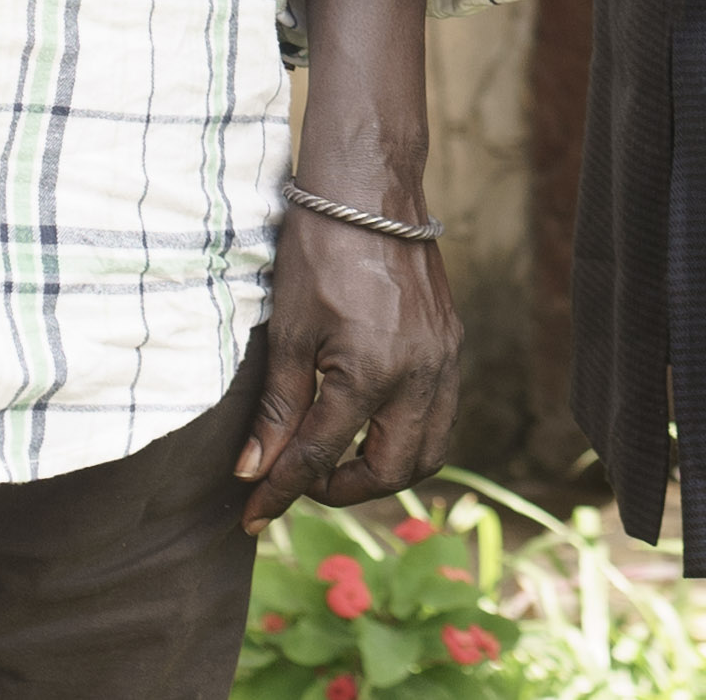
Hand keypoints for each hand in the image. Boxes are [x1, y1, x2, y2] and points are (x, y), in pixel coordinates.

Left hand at [243, 0, 454, 525]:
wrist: (370, 191)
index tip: (253, 516)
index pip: (322, 456)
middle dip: (345, 490)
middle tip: (301, 482)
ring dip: (384, 470)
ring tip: (336, 460)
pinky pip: (441, 415)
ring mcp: (445, 360)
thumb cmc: (318, 250)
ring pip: (428, 450)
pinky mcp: (452, 345)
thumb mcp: (288, 331)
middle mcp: (420, 374)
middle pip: (393, 471)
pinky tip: (369, 422)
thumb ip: (277, 409)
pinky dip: (408, 436)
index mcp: (371, 372)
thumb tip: (254, 472)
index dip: (282, 491)